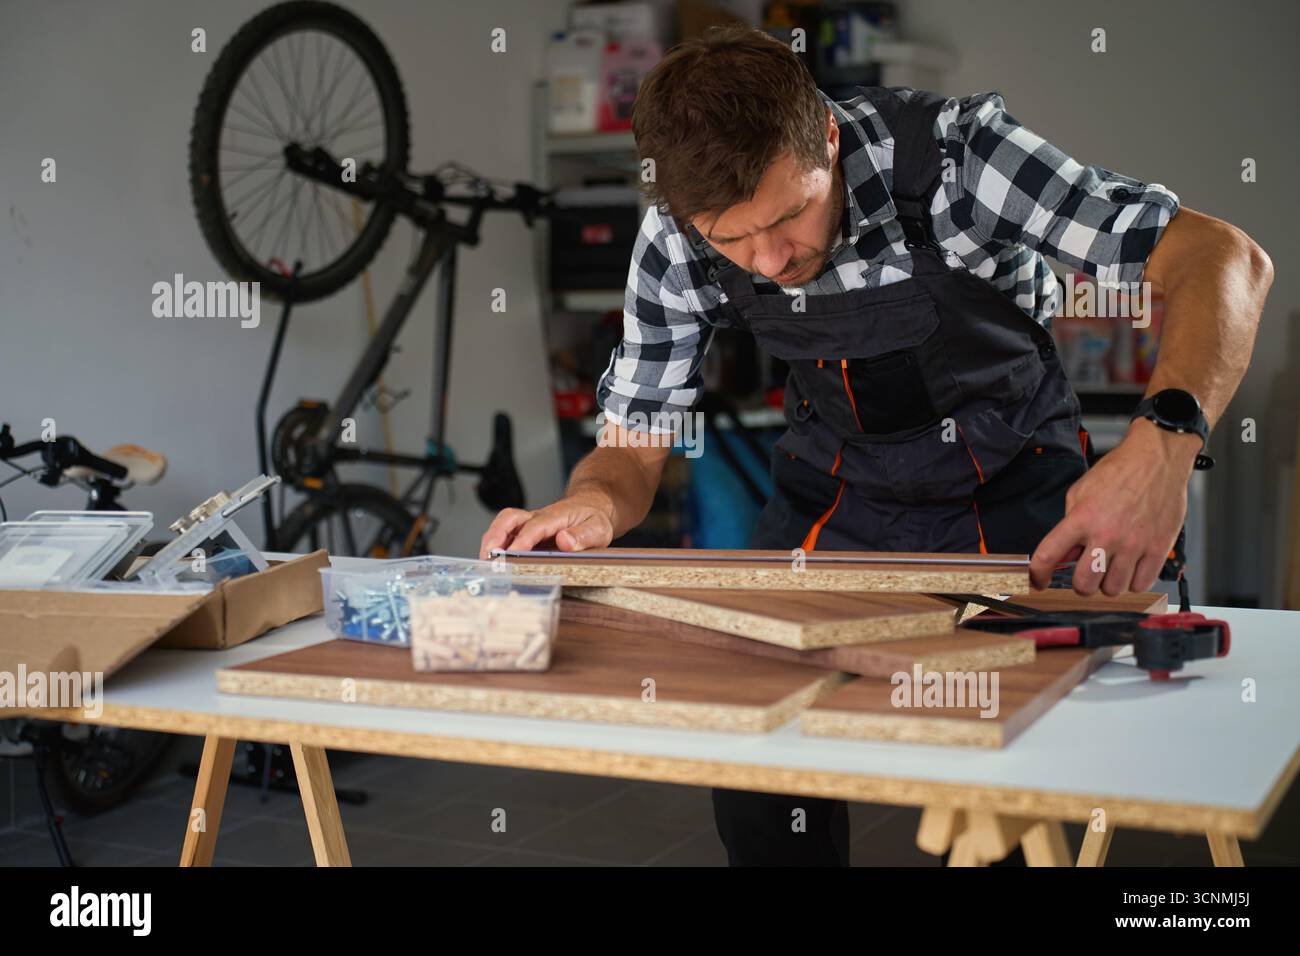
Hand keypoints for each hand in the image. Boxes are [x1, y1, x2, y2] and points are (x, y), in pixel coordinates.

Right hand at [478, 492, 615, 559]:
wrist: (591, 506)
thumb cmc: (593, 519)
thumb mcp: (598, 528)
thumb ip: (583, 536)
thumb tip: (565, 541)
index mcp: (556, 516)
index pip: (536, 525)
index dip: (524, 539)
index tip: (514, 552)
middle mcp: (537, 517)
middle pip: (510, 518)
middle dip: (496, 535)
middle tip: (489, 555)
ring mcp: (528, 523)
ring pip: (503, 524)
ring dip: (491, 541)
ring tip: (485, 562)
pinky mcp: (524, 532)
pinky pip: (504, 534)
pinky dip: (494, 546)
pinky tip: (491, 562)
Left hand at [1030, 419, 1199, 594]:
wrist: (1157, 458)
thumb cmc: (1120, 472)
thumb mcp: (1080, 492)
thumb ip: (1069, 525)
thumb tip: (1065, 553)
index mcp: (1082, 518)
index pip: (1048, 555)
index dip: (1038, 574)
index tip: (1039, 581)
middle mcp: (1107, 534)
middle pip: (1085, 585)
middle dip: (1081, 584)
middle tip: (1086, 574)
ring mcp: (1134, 544)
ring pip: (1113, 590)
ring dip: (1108, 584)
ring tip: (1111, 568)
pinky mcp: (1158, 548)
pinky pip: (1141, 585)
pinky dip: (1133, 582)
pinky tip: (1131, 568)